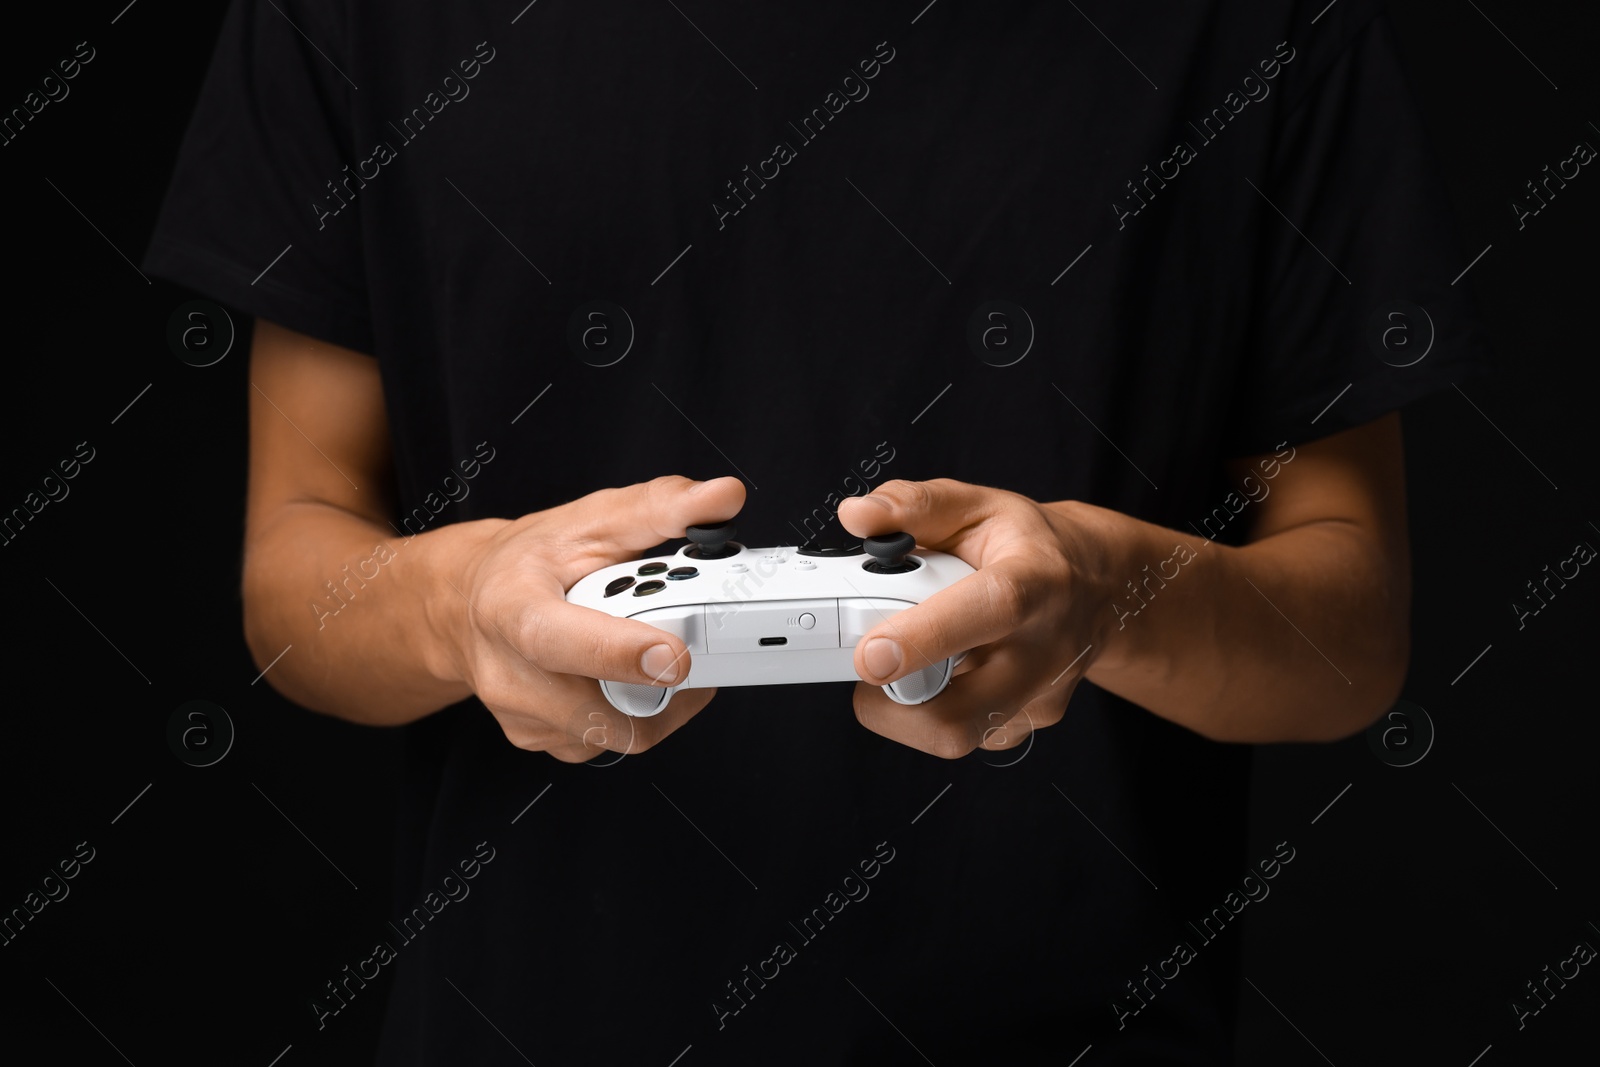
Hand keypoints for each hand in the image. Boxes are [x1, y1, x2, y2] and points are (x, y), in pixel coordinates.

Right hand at [446, 475, 745, 761]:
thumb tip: (722, 497)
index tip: (674, 655)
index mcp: (510, 607)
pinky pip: (608, 742)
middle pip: (602, 708)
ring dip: (655, 699)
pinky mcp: (539, 741)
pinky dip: (634, 712)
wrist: (469, 604)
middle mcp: (507, 672)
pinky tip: (627, 675)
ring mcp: (522, 716)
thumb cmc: (528, 562)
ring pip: (617, 733)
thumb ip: (658, 507)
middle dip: (661, 683)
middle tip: (691, 643)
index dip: (619, 654)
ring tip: (654, 650)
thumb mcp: (587, 519)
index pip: (558, 641)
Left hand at [837, 479, 1114, 758]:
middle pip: (963, 712)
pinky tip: (943, 674)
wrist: (1097, 588)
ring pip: (957, 736)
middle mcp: (1043, 648)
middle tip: (869, 661)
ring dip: (906, 710)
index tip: (870, 656)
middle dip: (893, 703)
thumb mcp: (978, 506)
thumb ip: (914, 506)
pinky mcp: (1028, 723)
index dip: (925, 638)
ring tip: (906, 662)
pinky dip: (934, 713)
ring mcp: (1039, 695)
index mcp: (1034, 581)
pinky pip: (965, 737)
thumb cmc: (1029, 546)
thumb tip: (857, 516)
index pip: (987, 612)